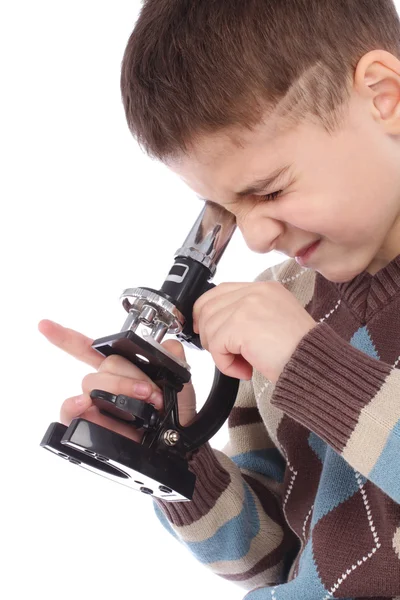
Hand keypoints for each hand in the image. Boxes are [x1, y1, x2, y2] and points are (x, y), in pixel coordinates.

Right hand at [38, 320, 196, 442]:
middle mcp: (105, 384)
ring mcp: (94, 404)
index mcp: (122, 369)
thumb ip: (173, 359)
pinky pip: (70, 411)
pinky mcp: (88, 423)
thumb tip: (168, 344)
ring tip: (143, 404)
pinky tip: (87, 403)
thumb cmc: (174, 415)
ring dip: (118, 389)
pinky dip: (75, 404)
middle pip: (103, 366)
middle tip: (152, 393)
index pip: (91, 349)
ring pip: (92, 383)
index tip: (45, 326)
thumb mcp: (180, 382)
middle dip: (129, 377)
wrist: (177, 447)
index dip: (67, 337)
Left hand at [192, 281, 315, 383]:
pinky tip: (244, 370)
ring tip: (242, 365)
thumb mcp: (275, 322)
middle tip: (223, 353)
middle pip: (208, 306)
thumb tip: (216, 325)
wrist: (314, 364)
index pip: (220, 290)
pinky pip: (216, 345)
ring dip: (220, 353)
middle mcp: (256, 291)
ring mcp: (247, 305)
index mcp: (265, 288)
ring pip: (210, 327)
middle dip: (208, 333)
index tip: (207, 331)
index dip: (206, 312)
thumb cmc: (299, 352)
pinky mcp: (240, 324)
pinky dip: (225, 364)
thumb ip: (248, 316)